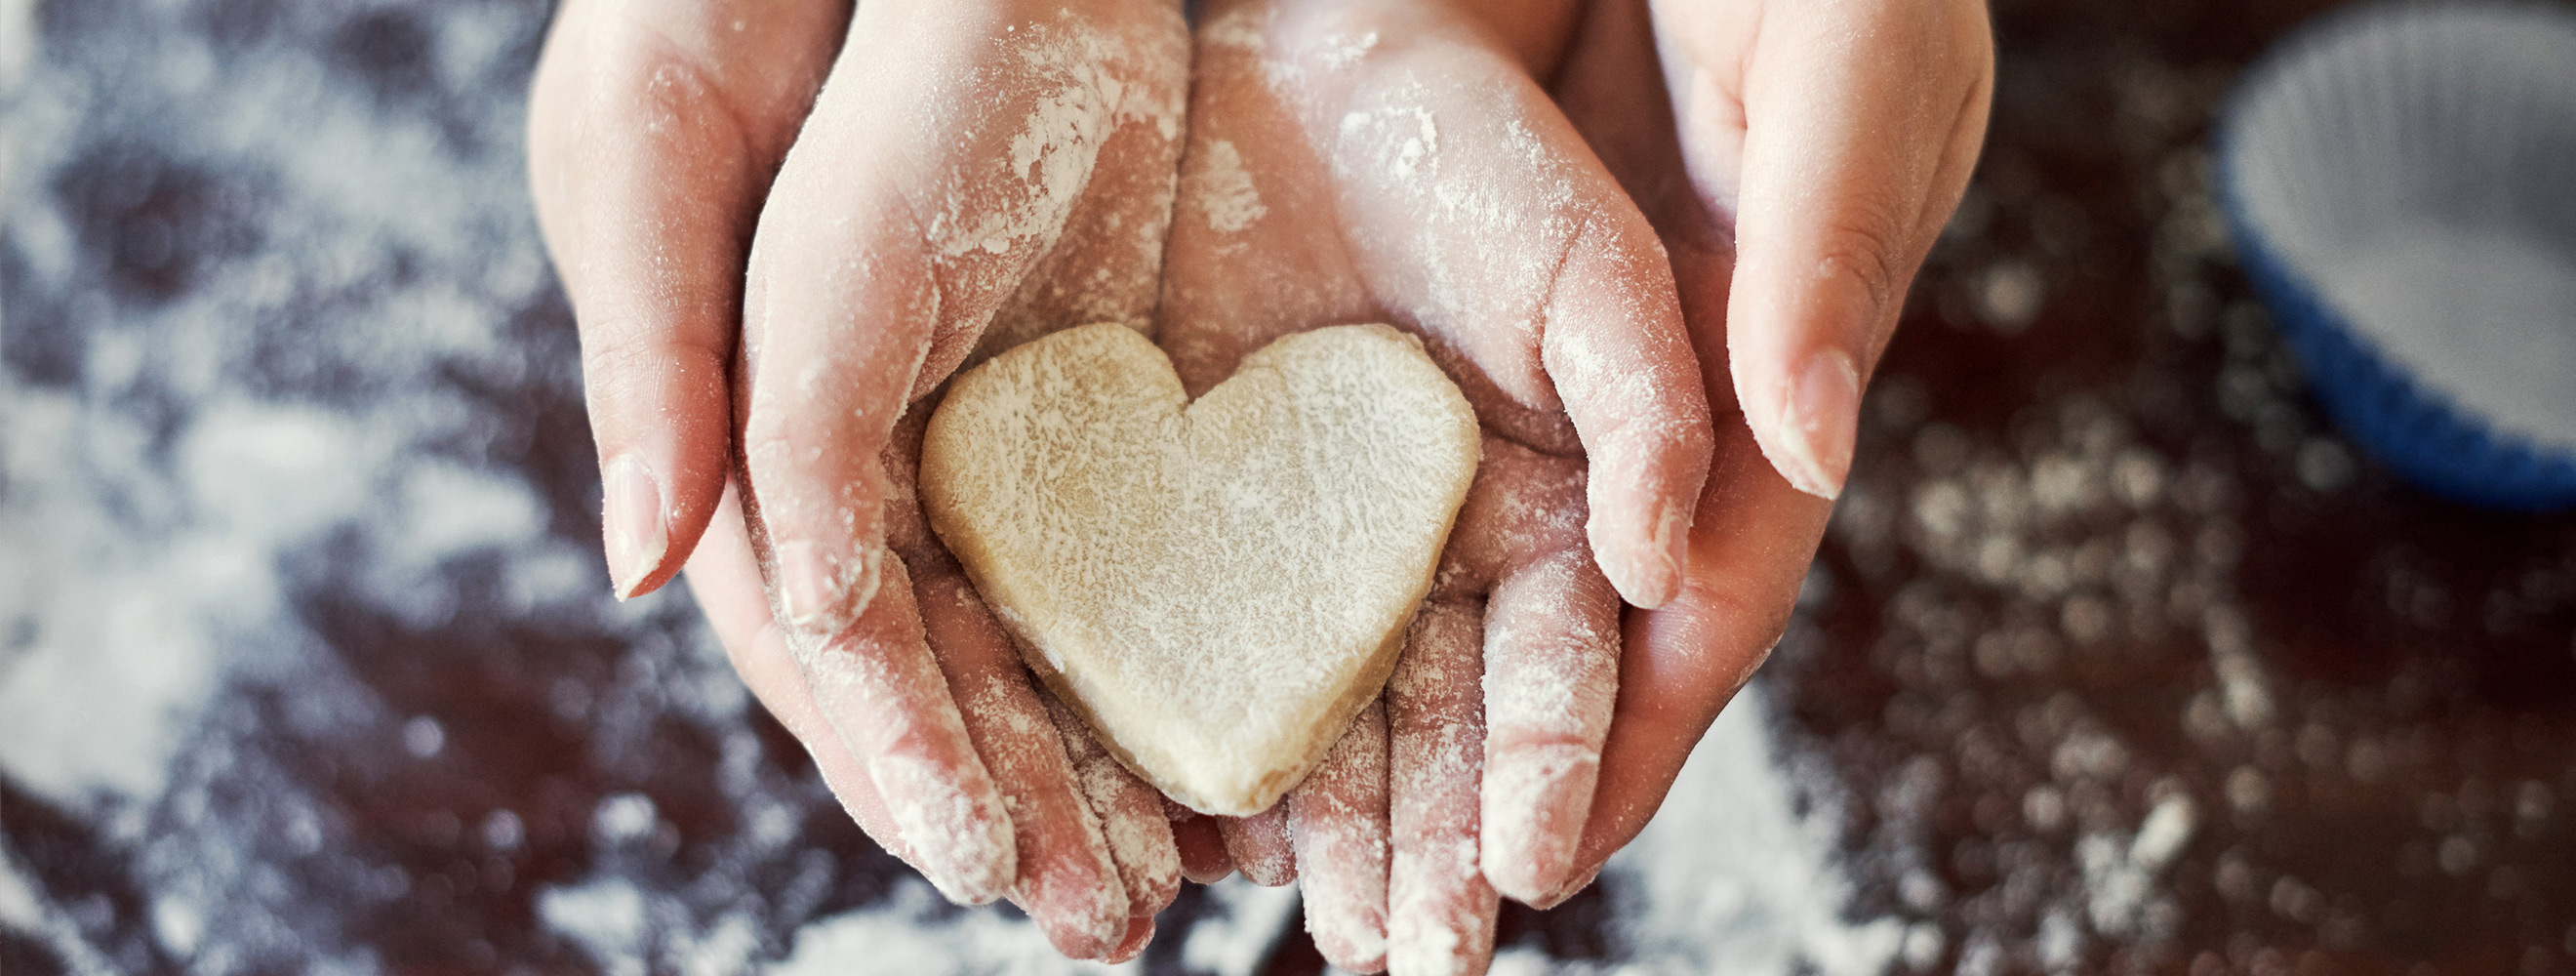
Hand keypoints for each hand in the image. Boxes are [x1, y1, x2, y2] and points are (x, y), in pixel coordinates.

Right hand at [526, 0, 1193, 958]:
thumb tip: (644, 571)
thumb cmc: (747, 17)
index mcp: (745, 448)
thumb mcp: (662, 156)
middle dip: (1020, 807)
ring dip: (1100, 762)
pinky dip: (1166, 646)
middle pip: (935, 682)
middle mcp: (855, 475)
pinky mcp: (1071, 413)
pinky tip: (1244, 721)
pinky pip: (1120, 556)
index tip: (986, 864)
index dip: (896, 761)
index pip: (816, 647)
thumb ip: (665, 362)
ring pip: (1032, 642)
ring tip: (1187, 872)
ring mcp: (965, 450)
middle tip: (1116, 919)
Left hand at [1162, 0, 1989, 970]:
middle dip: (1470, 791)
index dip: (1628, 729)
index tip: (1548, 855)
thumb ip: (1826, 246)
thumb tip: (1801, 446)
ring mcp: (1495, 381)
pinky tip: (1189, 697)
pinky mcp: (1375, 339)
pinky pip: (1318, 493)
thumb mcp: (1835, 66)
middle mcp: (1620, 408)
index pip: (1700, 587)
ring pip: (1426, 589)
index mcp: (1759, 374)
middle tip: (1400, 936)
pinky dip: (1267, 604)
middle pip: (1548, 635)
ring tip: (1276, 876)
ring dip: (1358, 739)